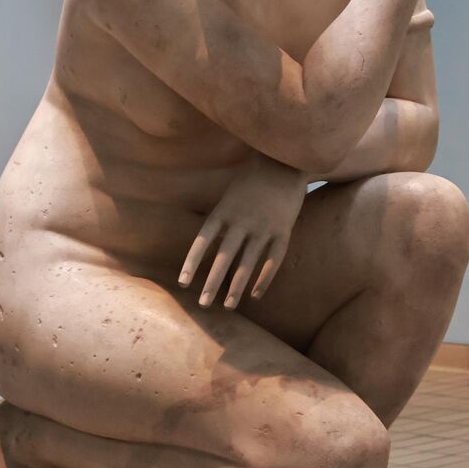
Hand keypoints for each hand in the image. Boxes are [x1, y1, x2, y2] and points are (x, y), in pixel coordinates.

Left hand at [178, 157, 307, 309]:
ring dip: (237, 287)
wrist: (285, 162)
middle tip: (204, 304)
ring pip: (247, 264)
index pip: (203, 241)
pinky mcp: (283, 231)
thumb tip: (209, 248)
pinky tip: (255, 295)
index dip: (192, 262)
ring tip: (228, 305)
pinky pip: (272, 261)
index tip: (183, 282)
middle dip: (212, 282)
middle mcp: (242, 221)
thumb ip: (221, 221)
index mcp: (224, 210)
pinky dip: (263, 280)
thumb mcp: (229, 195)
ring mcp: (264, 227)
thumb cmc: (253, 179)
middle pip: (224, 257)